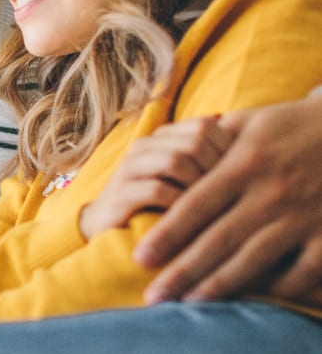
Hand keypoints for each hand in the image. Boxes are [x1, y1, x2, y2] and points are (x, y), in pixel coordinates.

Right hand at [78, 116, 233, 240]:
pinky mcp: (120, 194)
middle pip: (193, 141)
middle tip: (228, 193)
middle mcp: (143, 146)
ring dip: (198, 185)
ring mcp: (129, 168)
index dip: (227, 148)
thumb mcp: (183, 179)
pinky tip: (187, 217)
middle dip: (216, 167)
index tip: (239, 175)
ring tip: (208, 205)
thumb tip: (247, 139)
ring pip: (176, 161)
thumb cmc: (157, 205)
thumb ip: (206, 159)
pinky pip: (157, 190)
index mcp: (160, 138)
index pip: (204, 125)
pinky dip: (178, 203)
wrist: (107, 228)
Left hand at [135, 93, 321, 302]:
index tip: (140, 258)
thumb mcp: (250, 121)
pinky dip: (276, 291)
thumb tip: (167, 158)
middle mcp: (271, 193)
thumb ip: (209, 143)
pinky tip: (252, 302)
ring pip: (253, 260)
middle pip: (217, 241)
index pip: (195, 205)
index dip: (165, 235)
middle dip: (181, 272)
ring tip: (190, 305)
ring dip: (219, 286)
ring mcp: (303, 216)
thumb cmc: (293, 125)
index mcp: (245, 163)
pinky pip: (300, 273)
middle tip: (153, 296)